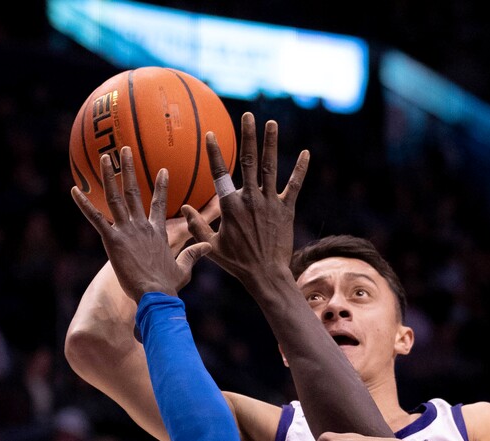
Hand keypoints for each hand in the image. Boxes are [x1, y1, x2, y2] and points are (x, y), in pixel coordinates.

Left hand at [71, 146, 210, 304]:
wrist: (155, 294)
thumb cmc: (168, 286)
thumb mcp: (183, 269)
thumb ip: (193, 255)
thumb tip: (207, 246)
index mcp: (157, 232)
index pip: (160, 204)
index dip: (161, 187)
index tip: (163, 170)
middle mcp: (142, 226)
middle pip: (134, 192)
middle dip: (129, 169)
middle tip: (125, 150)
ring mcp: (127, 231)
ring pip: (115, 198)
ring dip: (110, 176)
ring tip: (105, 157)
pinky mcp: (113, 240)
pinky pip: (96, 219)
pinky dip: (84, 204)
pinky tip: (74, 190)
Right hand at [182, 112, 309, 290]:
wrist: (266, 275)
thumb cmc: (237, 263)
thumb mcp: (212, 246)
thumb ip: (197, 226)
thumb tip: (184, 207)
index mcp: (231, 207)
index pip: (220, 174)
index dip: (214, 153)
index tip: (209, 135)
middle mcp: (251, 200)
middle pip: (249, 162)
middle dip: (248, 137)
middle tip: (248, 116)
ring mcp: (270, 203)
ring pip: (270, 168)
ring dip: (271, 144)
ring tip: (272, 124)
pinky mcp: (286, 210)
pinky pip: (294, 186)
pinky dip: (300, 170)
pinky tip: (306, 153)